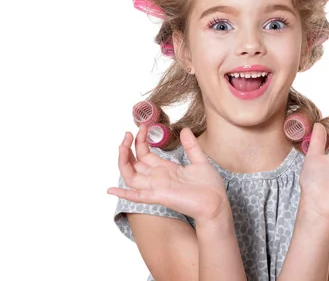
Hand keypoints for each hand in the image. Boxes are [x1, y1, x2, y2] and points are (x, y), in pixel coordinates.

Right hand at [107, 125, 229, 223]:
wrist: (217, 204)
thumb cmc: (210, 187)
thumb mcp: (200, 161)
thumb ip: (191, 146)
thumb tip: (184, 129)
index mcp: (165, 169)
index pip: (144, 154)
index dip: (140, 141)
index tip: (142, 126)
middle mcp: (158, 178)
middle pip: (134, 163)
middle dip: (127, 148)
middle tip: (128, 133)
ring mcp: (156, 187)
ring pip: (131, 176)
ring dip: (123, 161)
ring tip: (122, 145)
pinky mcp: (159, 197)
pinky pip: (137, 196)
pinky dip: (124, 194)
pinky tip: (111, 190)